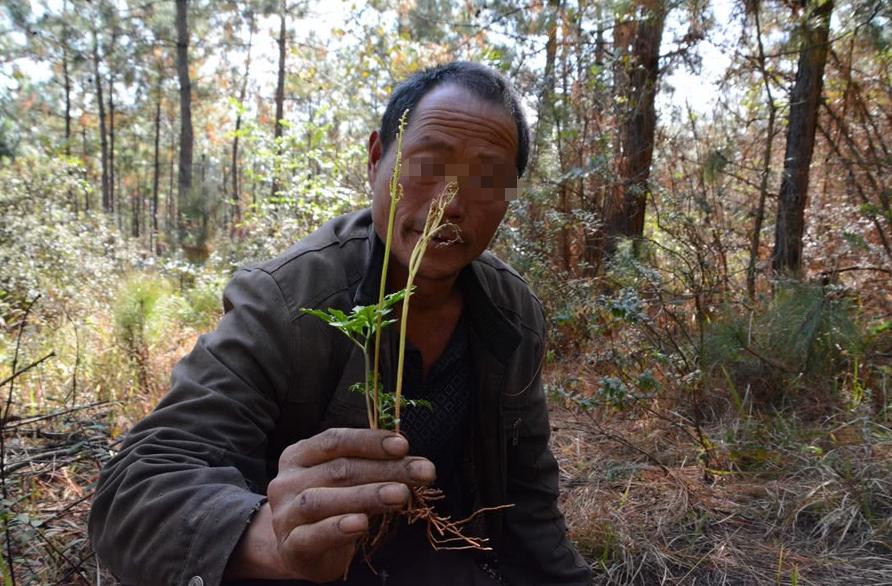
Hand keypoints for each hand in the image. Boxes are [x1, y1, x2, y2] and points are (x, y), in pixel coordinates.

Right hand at [262, 427, 434, 582]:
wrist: (298, 550)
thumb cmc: (329, 507)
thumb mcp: (343, 481)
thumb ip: (368, 467)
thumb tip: (408, 457)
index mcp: (299, 455)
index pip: (335, 440)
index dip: (369, 441)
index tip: (404, 445)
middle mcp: (287, 481)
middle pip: (339, 469)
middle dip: (386, 469)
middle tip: (422, 472)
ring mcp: (285, 514)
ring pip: (323, 500)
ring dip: (366, 495)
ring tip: (400, 495)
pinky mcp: (290, 546)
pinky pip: (313, 535)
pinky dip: (337, 528)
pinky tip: (362, 524)